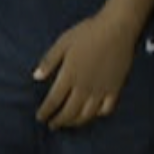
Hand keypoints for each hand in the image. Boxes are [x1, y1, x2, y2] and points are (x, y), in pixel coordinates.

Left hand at [33, 9, 141, 128]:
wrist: (117, 28)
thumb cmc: (88, 32)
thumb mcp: (63, 42)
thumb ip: (49, 61)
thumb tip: (36, 76)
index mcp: (69, 76)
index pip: (53, 101)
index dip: (45, 112)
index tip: (40, 117)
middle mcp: (84, 87)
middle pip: (69, 112)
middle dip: (59, 122)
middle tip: (52, 125)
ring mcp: (101, 90)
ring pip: (86, 115)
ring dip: (75, 122)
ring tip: (69, 123)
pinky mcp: (115, 89)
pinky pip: (106, 109)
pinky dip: (98, 115)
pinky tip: (93, 114)